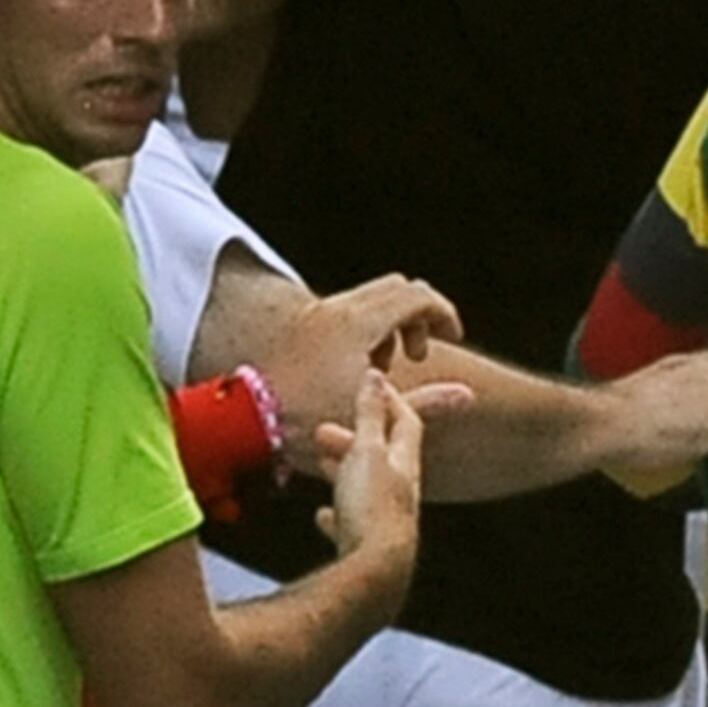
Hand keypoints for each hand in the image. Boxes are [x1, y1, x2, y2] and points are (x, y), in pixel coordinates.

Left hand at [253, 272, 459, 460]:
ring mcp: (318, 313)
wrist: (243, 414)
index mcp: (358, 324)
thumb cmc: (303, 417)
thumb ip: (424, 403)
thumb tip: (464, 397)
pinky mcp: (304, 323)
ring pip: (372, 298)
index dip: (443, 314)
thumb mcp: (372, 414)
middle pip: (397, 288)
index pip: (417, 296)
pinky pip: (349, 310)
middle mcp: (338, 309)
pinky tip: (355, 368)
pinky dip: (366, 329)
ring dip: (391, 325)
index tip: (450, 339)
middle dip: (417, 317)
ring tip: (384, 368)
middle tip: (416, 354)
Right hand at [314, 362, 433, 580]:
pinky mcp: (368, 548)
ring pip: (366, 486)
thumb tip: (375, 376)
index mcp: (403, 464)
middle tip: (325, 428)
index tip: (367, 383)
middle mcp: (401, 492)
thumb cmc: (372, 510)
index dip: (388, 399)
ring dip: (344, 470)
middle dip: (356, 436)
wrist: (376, 576)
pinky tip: (322, 516)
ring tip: (320, 462)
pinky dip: (337, 515)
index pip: (406, 421)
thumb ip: (369, 415)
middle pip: (383, 455)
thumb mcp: (366, 452)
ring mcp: (386, 520)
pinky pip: (351, 525)